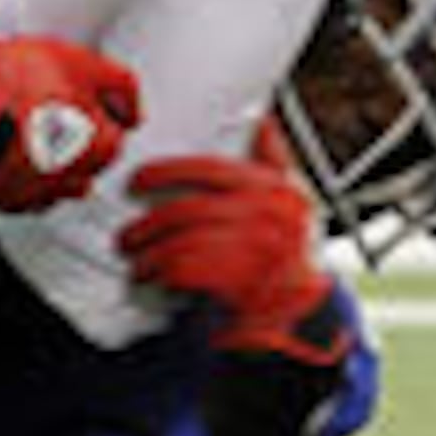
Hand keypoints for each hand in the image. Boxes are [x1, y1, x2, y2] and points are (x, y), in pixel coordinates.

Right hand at [0, 35, 139, 210]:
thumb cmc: (14, 82)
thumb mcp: (82, 61)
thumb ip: (121, 85)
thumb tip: (134, 108)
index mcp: (100, 148)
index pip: (116, 131)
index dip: (97, 106)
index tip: (76, 92)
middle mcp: (73, 180)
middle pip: (88, 159)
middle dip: (77, 136)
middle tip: (49, 103)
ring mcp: (36, 192)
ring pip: (58, 180)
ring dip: (52, 158)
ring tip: (28, 125)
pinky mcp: (2, 197)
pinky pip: (25, 193)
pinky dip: (22, 175)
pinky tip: (9, 148)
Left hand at [117, 124, 352, 367]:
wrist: (307, 316)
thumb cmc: (294, 256)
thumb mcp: (296, 204)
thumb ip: (277, 163)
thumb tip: (261, 120)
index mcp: (277, 190)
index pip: (212, 169)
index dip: (169, 171)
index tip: (140, 178)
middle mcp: (270, 217)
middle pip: (189, 210)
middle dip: (149, 223)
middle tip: (128, 235)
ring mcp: (257, 252)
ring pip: (182, 244)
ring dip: (150, 254)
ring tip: (137, 260)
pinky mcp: (243, 286)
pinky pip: (185, 272)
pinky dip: (161, 274)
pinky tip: (152, 278)